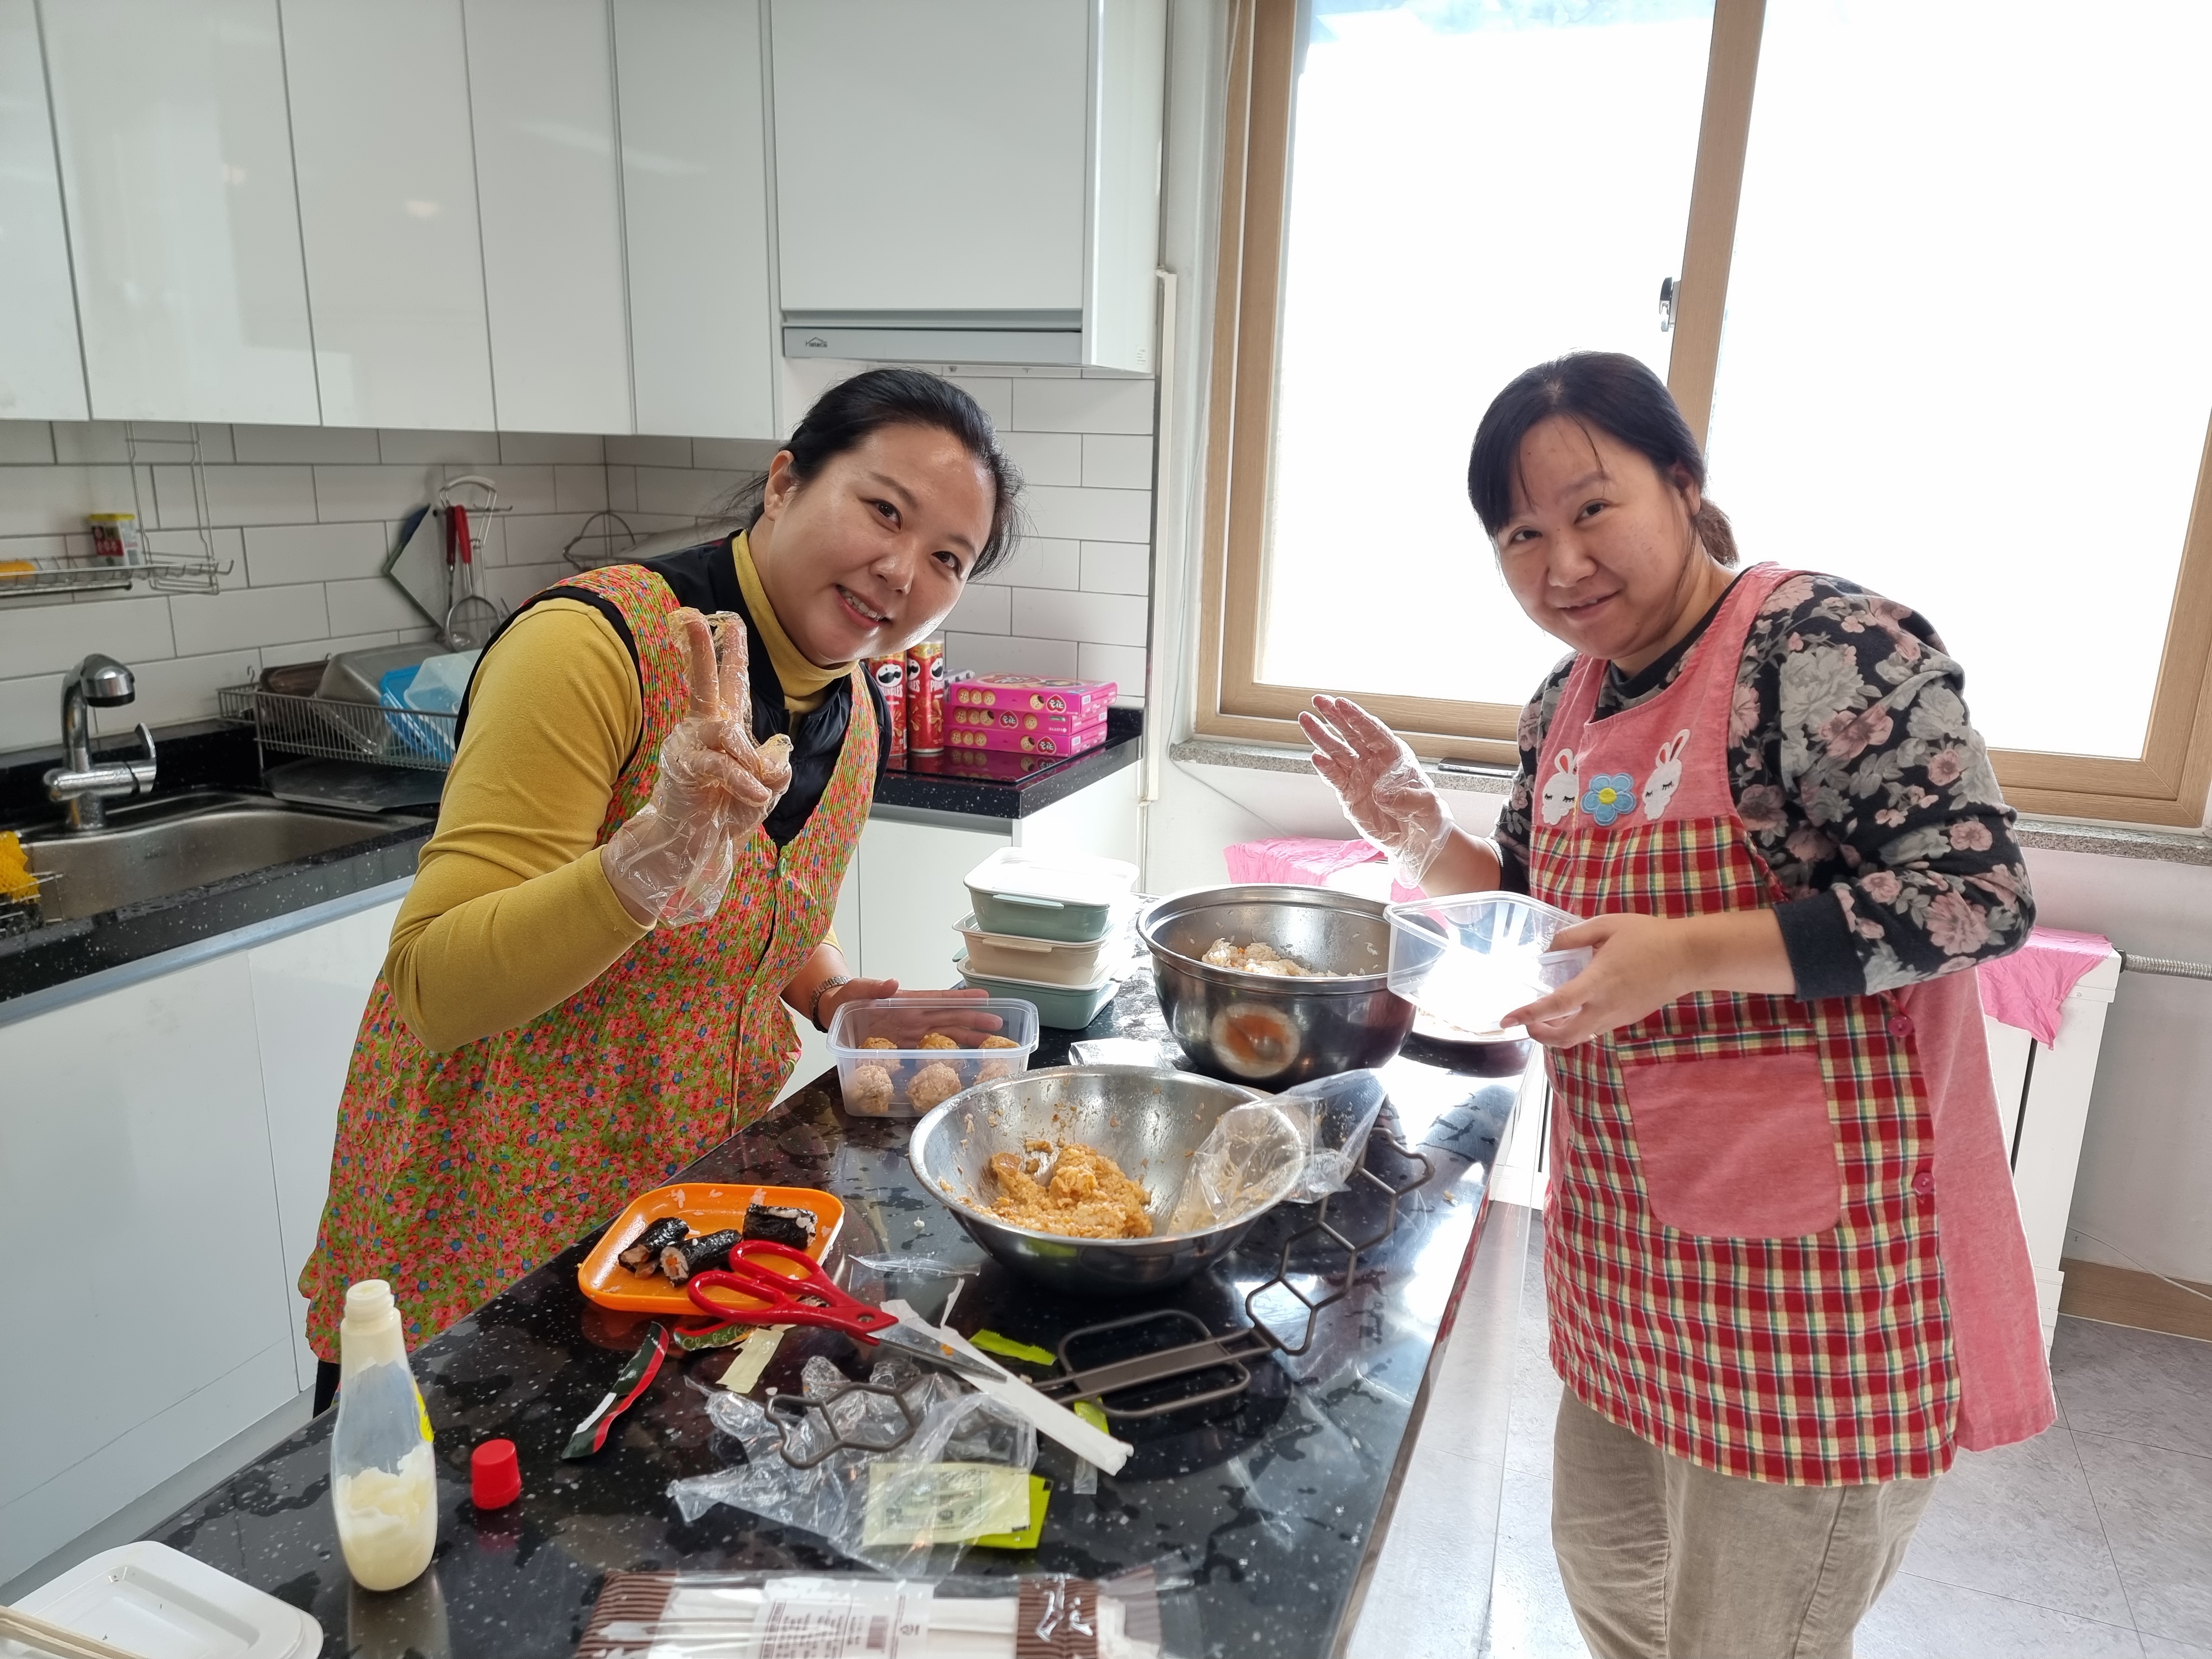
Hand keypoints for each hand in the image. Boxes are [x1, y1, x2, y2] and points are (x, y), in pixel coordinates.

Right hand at [600, 609, 793, 925]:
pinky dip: (745, 782)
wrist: (698, 842)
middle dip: (699, 648)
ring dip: (750, 764)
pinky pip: (723, 765)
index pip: (731, 682)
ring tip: (755, 789)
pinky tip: (753, 795)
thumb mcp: (767, 789)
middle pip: (703, 680)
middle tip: (692, 616)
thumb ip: (777, 769)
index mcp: (725, 725)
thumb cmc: (727, 810)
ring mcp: (690, 744)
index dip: (731, 651)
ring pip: (730, 734)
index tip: (728, 619)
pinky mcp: (684, 766)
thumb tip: (779, 754)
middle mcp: (704, 727)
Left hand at [825, 983, 1001, 1044]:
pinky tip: (964, 1058)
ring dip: (968, 1038)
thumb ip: (873, 987)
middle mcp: (915, 1017)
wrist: (834, 1012)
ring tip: (990, 1043)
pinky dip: (949, 1053)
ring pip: (946, 1034)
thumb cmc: (845, 998)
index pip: (940, 1000)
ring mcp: (912, 1031)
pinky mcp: (906, 1045)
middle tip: (998, 1026)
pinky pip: (931, 1049)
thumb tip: (893, 982)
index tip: (985, 998)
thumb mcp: (856, 990)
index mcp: (908, 1002)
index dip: (962, 999)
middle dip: (975, 1021)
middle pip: (951, 1018)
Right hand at [1299, 694, 1453, 885]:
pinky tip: (1315, 756)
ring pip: (1337, 751)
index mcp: (1394, 756)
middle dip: (1334, 716)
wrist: (1416, 839)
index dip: (1356, 716)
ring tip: (1306, 720)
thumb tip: (1383, 794)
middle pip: (1351, 733)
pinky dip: (1324, 768)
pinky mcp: (1349, 794)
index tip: (1340, 703)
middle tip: (1318, 700)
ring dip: (1322, 737)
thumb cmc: (1426, 816)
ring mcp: (1359, 776)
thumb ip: (1407, 798)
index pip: (1372, 731)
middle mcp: (1374, 761)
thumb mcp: (1426, 806)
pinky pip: (1334, 777)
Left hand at [1501, 909, 1794, 1047]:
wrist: (1689, 957)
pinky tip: (1571, 1012)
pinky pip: (1595, 1030)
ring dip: (1556, 1034)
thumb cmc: (1648, 936)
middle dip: (1539, 1034)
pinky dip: (1576, 1028)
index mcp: (1597, 982)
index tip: (1506, 1020)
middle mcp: (1605, 1007)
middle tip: (1525, 1022)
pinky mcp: (1627, 1018)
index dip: (1527, 1015)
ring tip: (1542, 1020)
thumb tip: (1550, 948)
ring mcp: (1617, 1017)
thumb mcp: (1607, 926)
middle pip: (1564, 1037)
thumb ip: (1574, 936)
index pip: (1555, 1006)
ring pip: (1580, 1037)